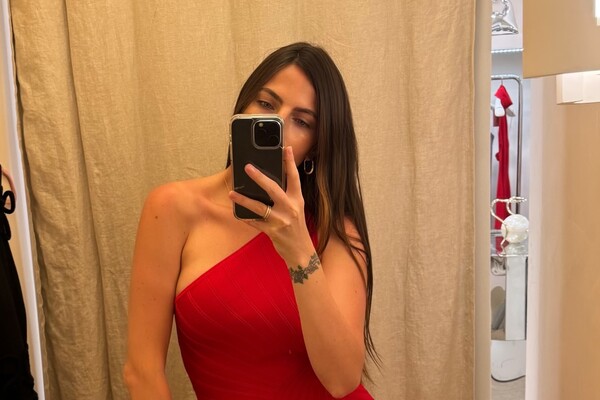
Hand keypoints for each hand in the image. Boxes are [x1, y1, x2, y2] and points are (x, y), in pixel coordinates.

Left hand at [228, 146, 314, 262]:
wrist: (301, 252)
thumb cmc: (297, 228)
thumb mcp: (296, 209)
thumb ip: (285, 196)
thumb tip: (268, 183)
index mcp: (297, 200)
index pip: (294, 177)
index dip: (290, 162)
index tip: (286, 148)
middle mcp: (290, 208)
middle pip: (273, 189)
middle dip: (259, 177)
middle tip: (247, 167)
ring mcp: (281, 220)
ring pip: (260, 207)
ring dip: (244, 200)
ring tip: (232, 193)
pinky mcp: (272, 231)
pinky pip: (255, 222)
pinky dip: (245, 217)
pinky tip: (237, 213)